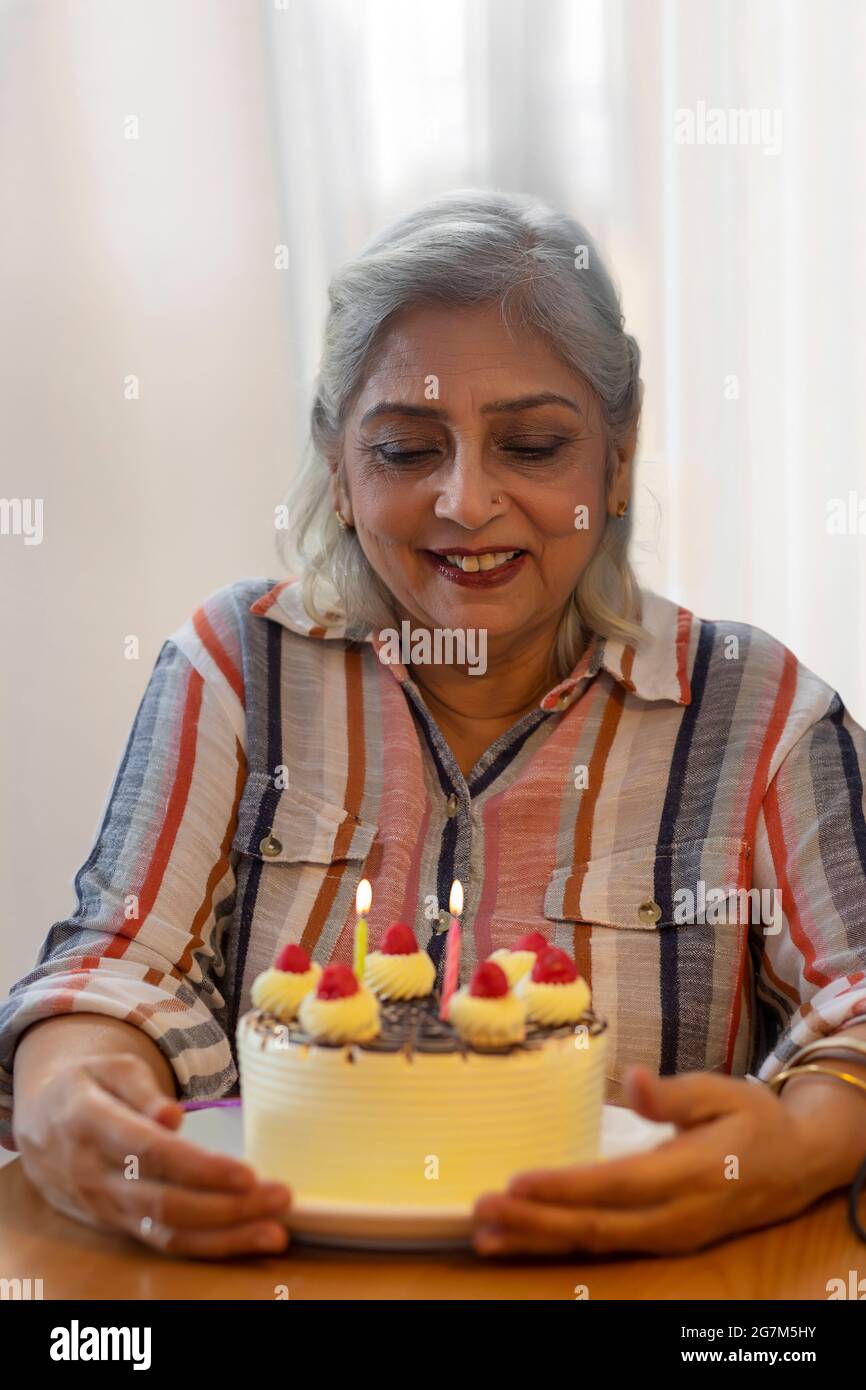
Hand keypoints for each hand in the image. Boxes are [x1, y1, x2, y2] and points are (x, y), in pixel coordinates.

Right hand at [13, 1053, 290, 1258]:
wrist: (41, 1122)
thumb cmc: (86, 1086)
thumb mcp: (108, 1067)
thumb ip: (140, 1087)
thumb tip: (171, 1115)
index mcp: (91, 1125)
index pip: (151, 1154)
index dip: (200, 1169)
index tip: (247, 1173)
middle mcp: (96, 1176)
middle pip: (166, 1202)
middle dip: (227, 1207)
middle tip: (280, 1197)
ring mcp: (106, 1207)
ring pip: (167, 1232)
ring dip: (225, 1237)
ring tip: (275, 1230)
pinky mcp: (119, 1224)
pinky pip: (164, 1242)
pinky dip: (209, 1246)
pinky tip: (247, 1239)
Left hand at [472, 1065, 827, 1256]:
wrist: (798, 1163)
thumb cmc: (754, 1118)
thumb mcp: (722, 1091)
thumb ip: (675, 1093)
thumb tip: (635, 1078)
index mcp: (691, 1173)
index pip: (617, 1186)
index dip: (565, 1188)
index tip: (517, 1181)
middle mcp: (676, 1216)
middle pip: (597, 1227)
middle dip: (535, 1221)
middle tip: (481, 1209)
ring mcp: (669, 1236)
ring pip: (596, 1245)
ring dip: (538, 1239)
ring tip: (485, 1233)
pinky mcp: (661, 1241)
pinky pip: (605, 1247)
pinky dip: (559, 1243)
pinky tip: (522, 1237)